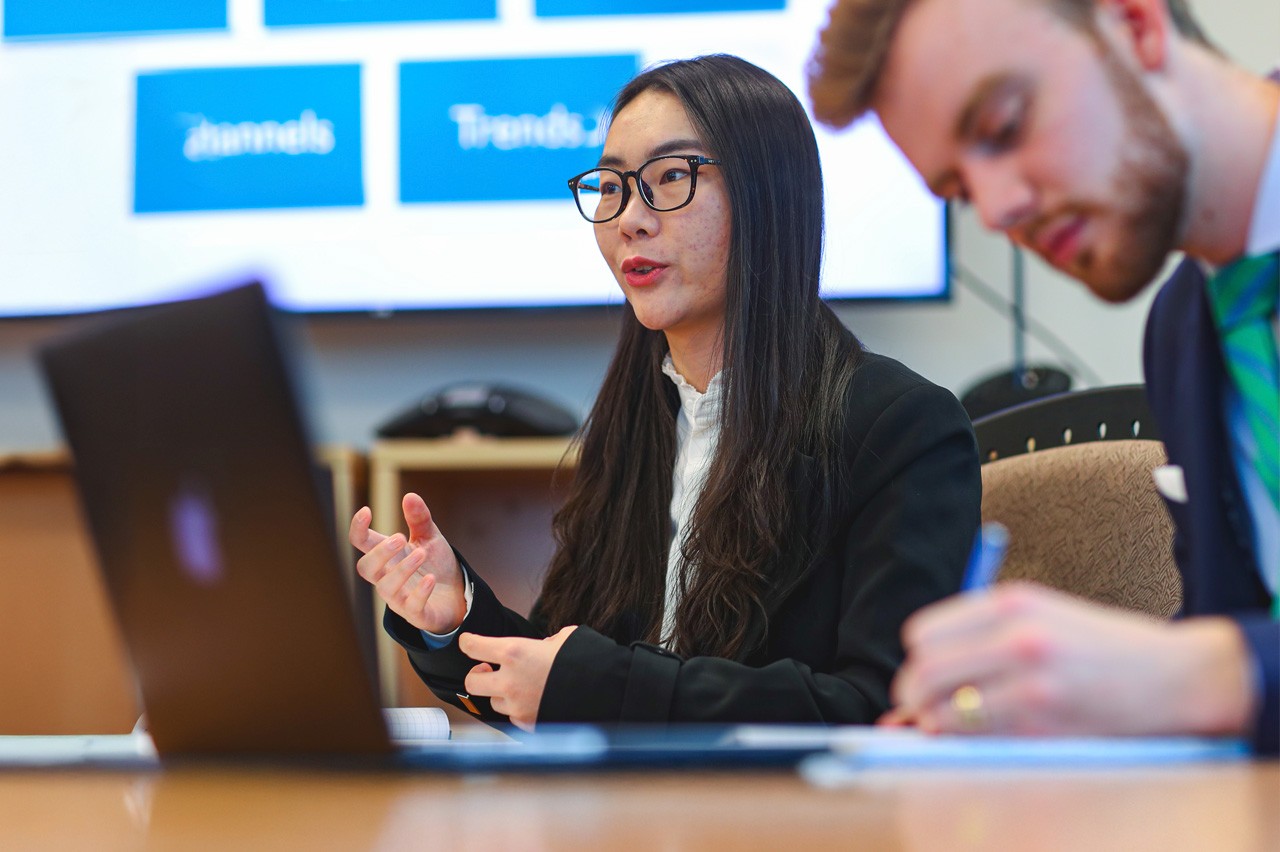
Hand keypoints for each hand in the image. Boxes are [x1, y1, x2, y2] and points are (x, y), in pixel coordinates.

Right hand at [348, 493, 466, 634]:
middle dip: (379, 553)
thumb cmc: (436, 565)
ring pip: (386, 588)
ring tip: (421, 554)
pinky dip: (420, 592)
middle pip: (366, 568)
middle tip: (400, 537)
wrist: (458, 595)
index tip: (366, 511)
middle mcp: (388, 577)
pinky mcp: (417, 614)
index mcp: (388, 556)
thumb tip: (410, 496)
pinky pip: (412, 607)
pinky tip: (430, 579)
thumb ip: (420, 519)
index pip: (362, 544)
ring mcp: (400, 598)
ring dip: (401, 570)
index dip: (358, 529)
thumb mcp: (430, 538)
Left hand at [458, 627, 577, 730]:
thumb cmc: (585, 660)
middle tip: (487, 671)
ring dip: (502, 694)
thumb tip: (542, 648)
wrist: (603, 693)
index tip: (468, 642)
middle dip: (476, 676)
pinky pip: (513, 717)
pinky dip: (519, 709)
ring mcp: (516, 706)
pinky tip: (535, 701)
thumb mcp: (564, 639)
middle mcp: (509, 681)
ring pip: (494, 702)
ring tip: (521, 687)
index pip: (473, 647)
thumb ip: (544, 643)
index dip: (468, 643)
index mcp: (514, 652)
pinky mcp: (527, 724)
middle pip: (470, 682)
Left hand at [891, 582, 1254, 736]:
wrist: (1178, 675)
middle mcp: (1016, 636)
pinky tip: (987, 736)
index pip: (924, 633)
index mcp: (1011, 603)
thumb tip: (922, 673)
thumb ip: (985, 636)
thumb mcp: (1044, 618)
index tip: (922, 678)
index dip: (916, 661)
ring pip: (945, 711)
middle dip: (914, 698)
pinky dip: (970, 742)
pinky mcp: (1045, 721)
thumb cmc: (1106, 649)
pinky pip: (980, 737)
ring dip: (938, 725)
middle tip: (921, 711)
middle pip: (925, 672)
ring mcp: (1030, 680)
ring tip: (954, 726)